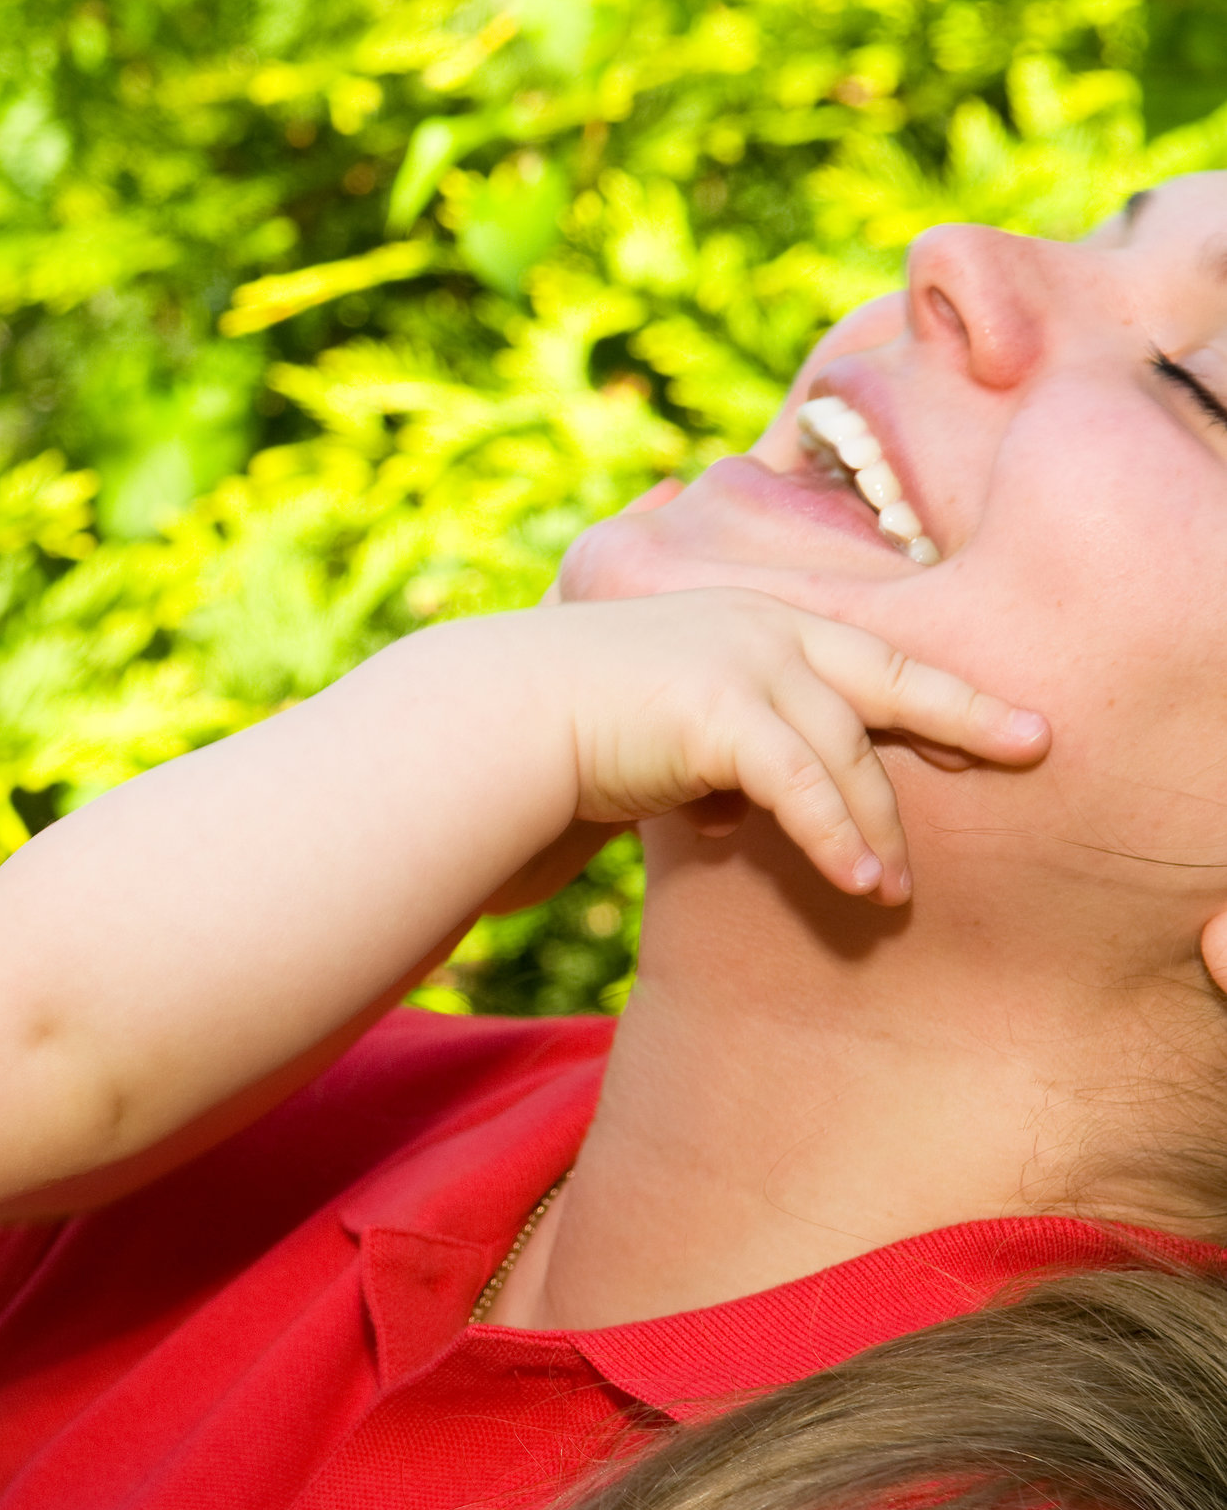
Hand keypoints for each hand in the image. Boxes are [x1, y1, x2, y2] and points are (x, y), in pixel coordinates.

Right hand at [523, 590, 1049, 904]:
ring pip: (847, 747)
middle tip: (1031, 742)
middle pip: (882, 674)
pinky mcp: (722, 711)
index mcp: (732, 619)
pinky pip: (804, 785)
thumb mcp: (637, 738)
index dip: (918, 687)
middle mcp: (749, 624)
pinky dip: (837, 836)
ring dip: (875, 824)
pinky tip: (860, 884)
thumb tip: (730, 812)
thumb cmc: (539, 740)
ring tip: (891, 890)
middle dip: (963, 709)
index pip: (849, 653)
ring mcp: (738, 659)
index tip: (976, 716)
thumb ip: (698, 760)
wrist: (479, 727)